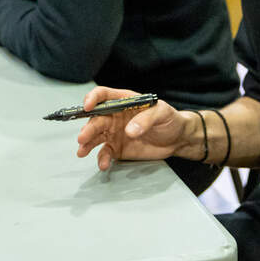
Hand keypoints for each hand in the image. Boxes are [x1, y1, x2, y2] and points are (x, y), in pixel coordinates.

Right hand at [75, 87, 194, 169]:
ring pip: (96, 136)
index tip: (87, 106)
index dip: (93, 99)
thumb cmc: (170, 119)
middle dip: (88, 128)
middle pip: (96, 119)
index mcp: (123, 101)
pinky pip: (105, 153)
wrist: (177, 139)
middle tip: (83, 137)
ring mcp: (114, 133)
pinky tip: (103, 164)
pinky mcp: (117, 148)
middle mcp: (115, 116)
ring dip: (87, 143)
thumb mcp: (162, 113)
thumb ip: (146, 119)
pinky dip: (102, 158)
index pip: (103, 96)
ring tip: (82, 151)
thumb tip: (129, 130)